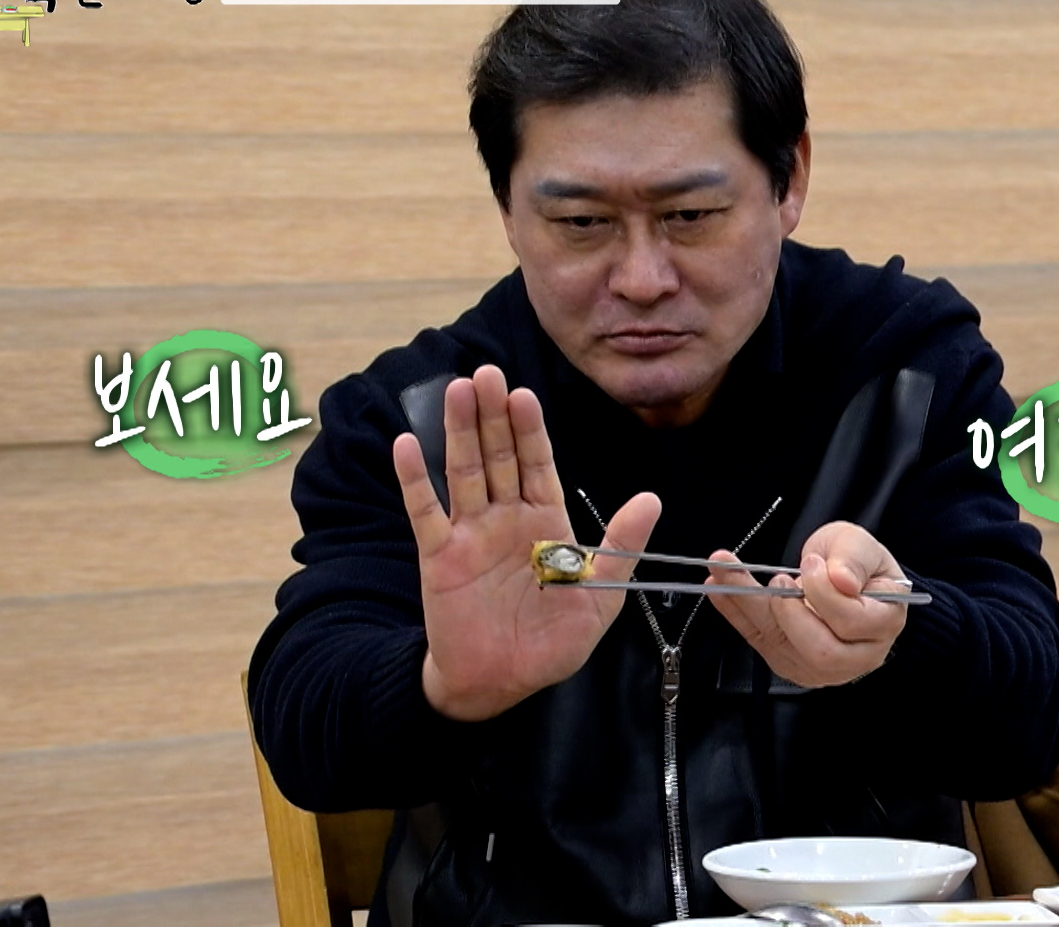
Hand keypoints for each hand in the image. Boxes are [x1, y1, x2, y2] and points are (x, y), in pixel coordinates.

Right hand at [391, 364, 660, 720]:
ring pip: (464, 472)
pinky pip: (425, 513)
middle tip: (487, 374)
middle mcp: (506, 520)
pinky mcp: (440, 558)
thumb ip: (620, 545)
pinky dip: (415, 480)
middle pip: (498, 457)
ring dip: (459, 432)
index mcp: (545, 524)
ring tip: (458, 391)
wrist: (502, 684)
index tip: (524, 395)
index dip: (530, 430)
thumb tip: (652, 499)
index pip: (538, 464)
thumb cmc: (552, 642)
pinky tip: (406, 445)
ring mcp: (470, 535)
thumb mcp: (599, 595)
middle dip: (493, 416)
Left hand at [706, 521, 909, 687]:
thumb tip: (840, 581)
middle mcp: (855, 655)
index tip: (810, 564)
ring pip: (782, 647)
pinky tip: (717, 588)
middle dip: (787, 613)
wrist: (846, 581)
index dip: (824, 593)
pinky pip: (760, 642)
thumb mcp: (860, 545)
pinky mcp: (791, 663)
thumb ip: (853, 558)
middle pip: (819, 650)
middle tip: (777, 579)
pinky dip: (735, 614)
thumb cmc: (858, 564)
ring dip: (748, 608)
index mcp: (882, 624)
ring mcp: (821, 668)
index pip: (851, 621)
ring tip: (724, 573)